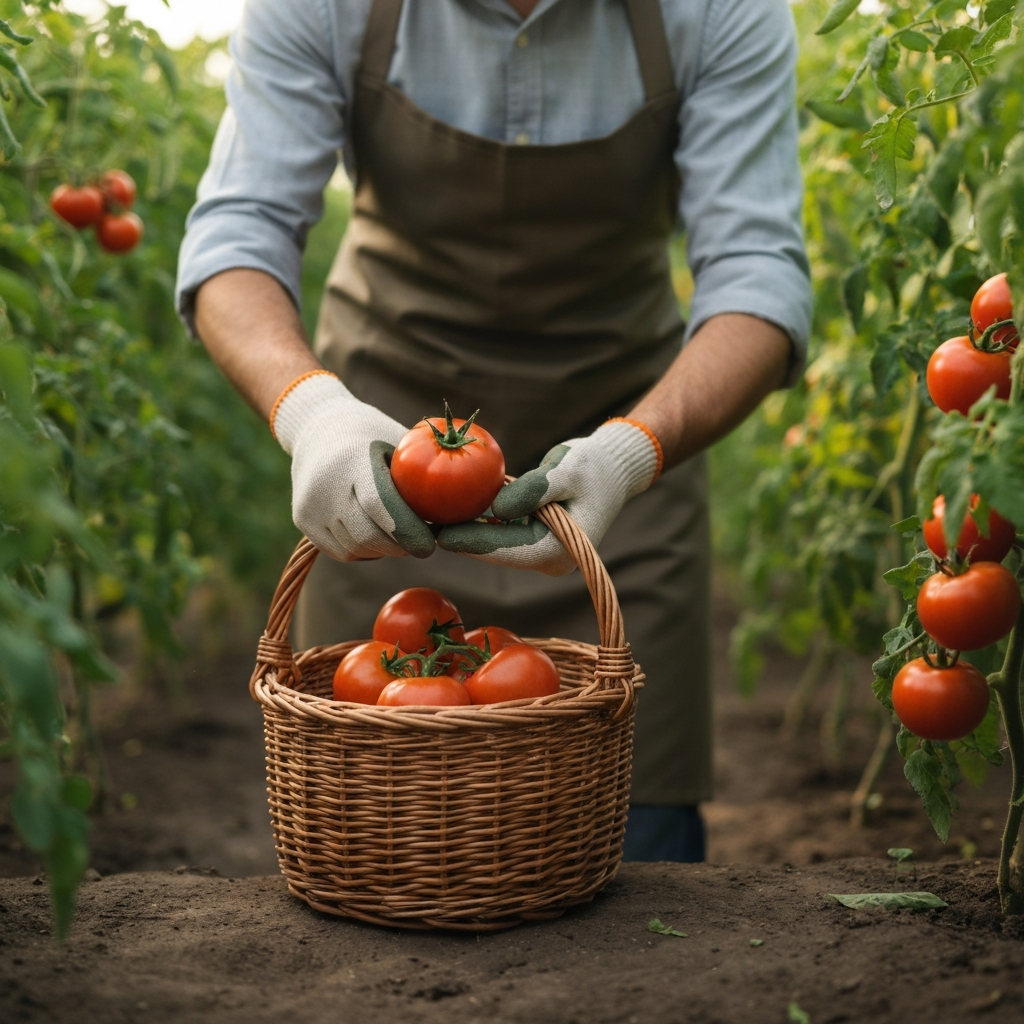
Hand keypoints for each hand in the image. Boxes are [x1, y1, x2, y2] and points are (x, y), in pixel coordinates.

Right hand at [272, 372, 434, 560]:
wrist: (316, 425)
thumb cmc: (372, 433)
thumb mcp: (398, 441)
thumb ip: (425, 473)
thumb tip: (474, 506)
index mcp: (353, 461)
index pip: (380, 506)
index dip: (409, 530)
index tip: (430, 545)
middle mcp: (326, 485)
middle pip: (369, 536)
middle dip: (400, 546)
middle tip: (421, 544)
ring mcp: (310, 505)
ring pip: (356, 548)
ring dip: (384, 550)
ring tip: (400, 537)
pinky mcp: (302, 519)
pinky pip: (341, 550)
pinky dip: (364, 550)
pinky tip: (376, 535)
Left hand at [436, 419, 659, 575]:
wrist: (613, 469)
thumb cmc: (593, 465)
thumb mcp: (564, 470)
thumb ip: (532, 490)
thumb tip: (495, 510)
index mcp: (562, 549)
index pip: (509, 551)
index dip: (474, 543)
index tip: (442, 536)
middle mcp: (553, 560)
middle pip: (499, 554)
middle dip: (465, 542)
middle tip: (426, 529)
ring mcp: (546, 555)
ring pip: (499, 547)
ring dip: (469, 535)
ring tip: (431, 523)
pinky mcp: (538, 544)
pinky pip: (505, 538)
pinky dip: (482, 526)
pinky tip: (453, 515)